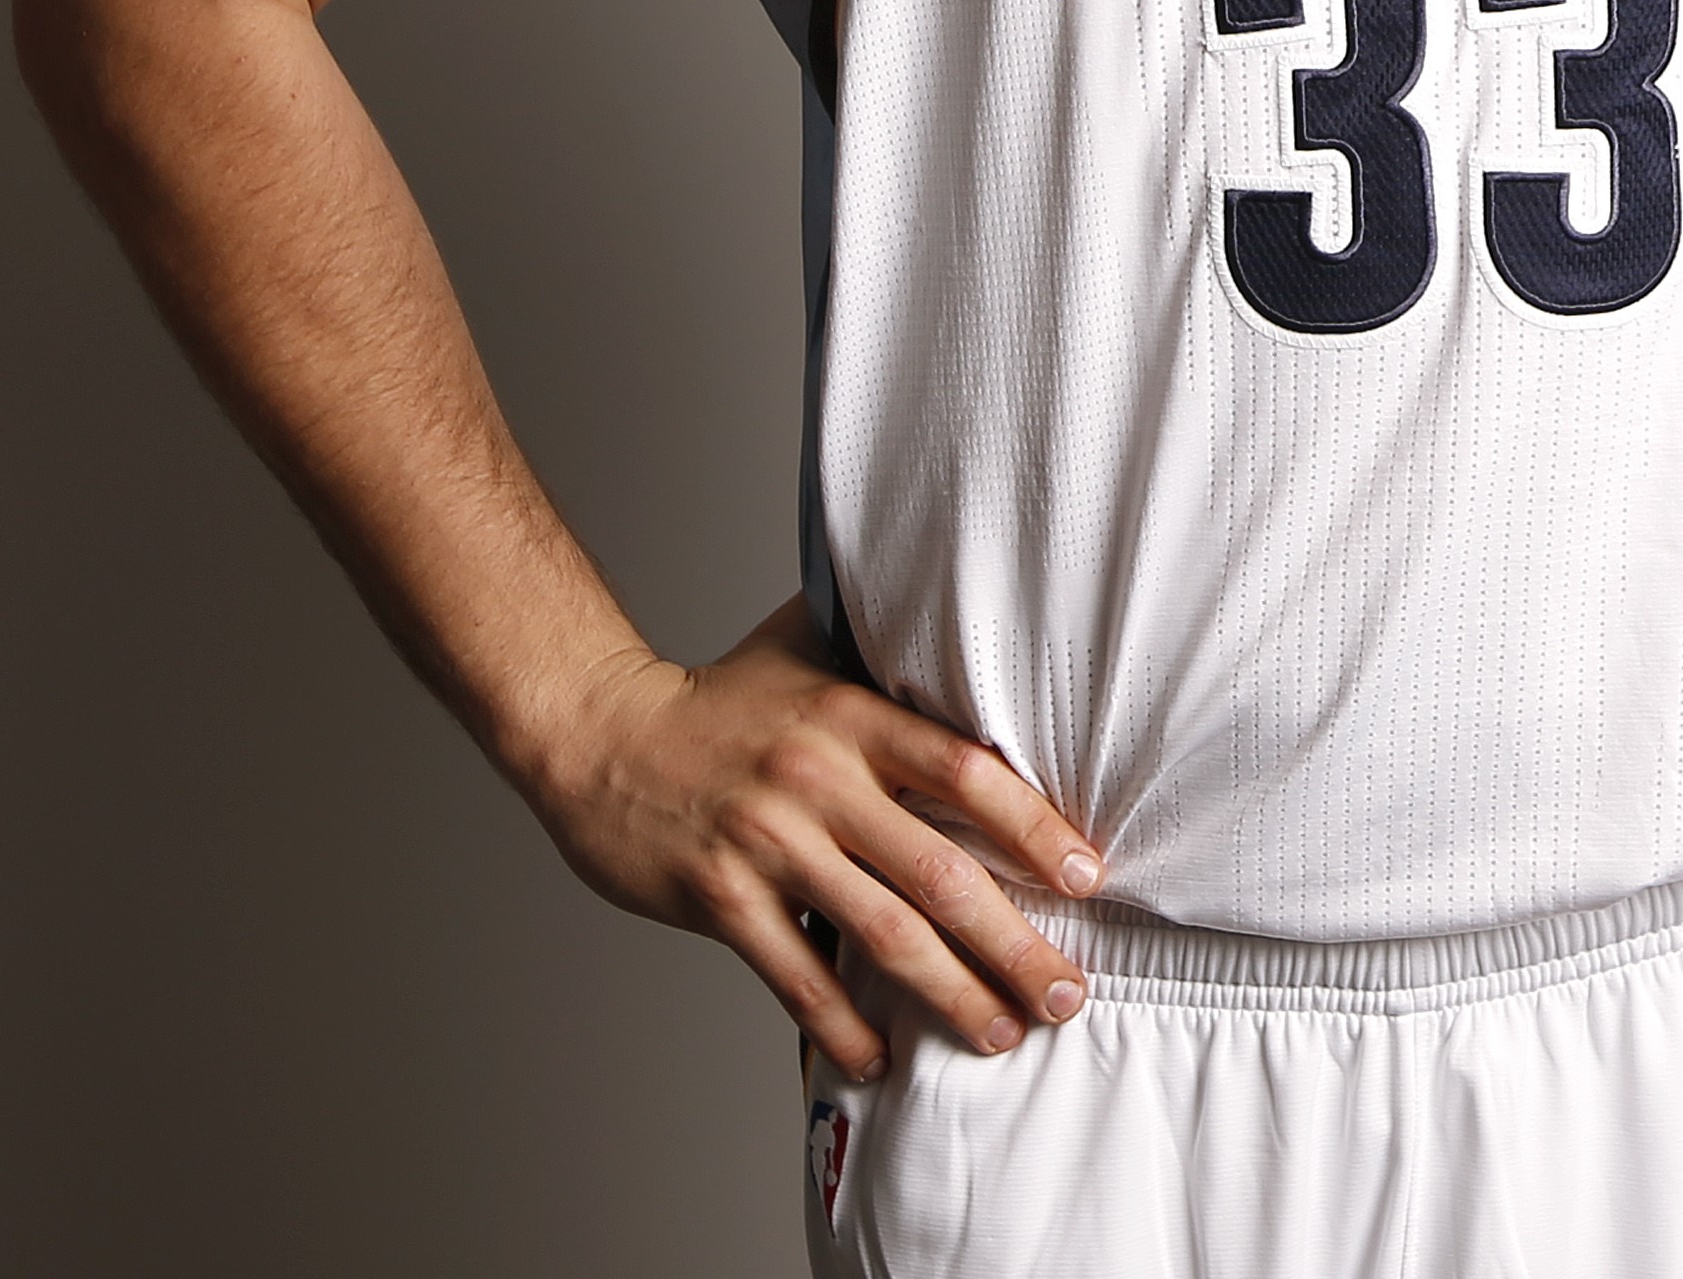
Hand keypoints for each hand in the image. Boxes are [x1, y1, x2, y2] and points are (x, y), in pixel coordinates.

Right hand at [522, 597, 1100, 1079]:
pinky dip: (843, 1026)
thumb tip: (970, 624)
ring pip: (882, 935)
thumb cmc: (716, 700)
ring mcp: (767, 843)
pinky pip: (797, 977)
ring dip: (951, 995)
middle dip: (1014, 943)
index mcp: (850, 717)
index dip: (1034, 827)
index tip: (1086, 876)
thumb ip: (882, 649)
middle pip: (940, 871)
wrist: (596, 733)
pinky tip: (881, 1059)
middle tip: (1065, 992)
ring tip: (1002, 1033)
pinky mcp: (721, 899)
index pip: (965, 772)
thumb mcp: (806, 650)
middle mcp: (816, 781)